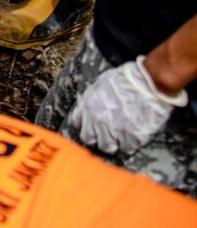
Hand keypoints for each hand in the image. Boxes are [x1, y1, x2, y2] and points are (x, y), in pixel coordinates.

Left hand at [68, 56, 187, 154]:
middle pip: (88, 139)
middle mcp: (98, 119)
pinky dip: (132, 145)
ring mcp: (114, 129)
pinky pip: (127, 148)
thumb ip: (94, 96)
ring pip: (107, 147)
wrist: (150, 82)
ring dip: (114, 144)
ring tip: (122, 138)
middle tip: (108, 135)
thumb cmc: (127, 78)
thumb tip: (93, 105)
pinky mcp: (132, 137)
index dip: (86, 125)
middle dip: (97, 138)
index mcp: (88, 104)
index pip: (77, 122)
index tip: (93, 126)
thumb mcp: (102, 82)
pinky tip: (136, 137)